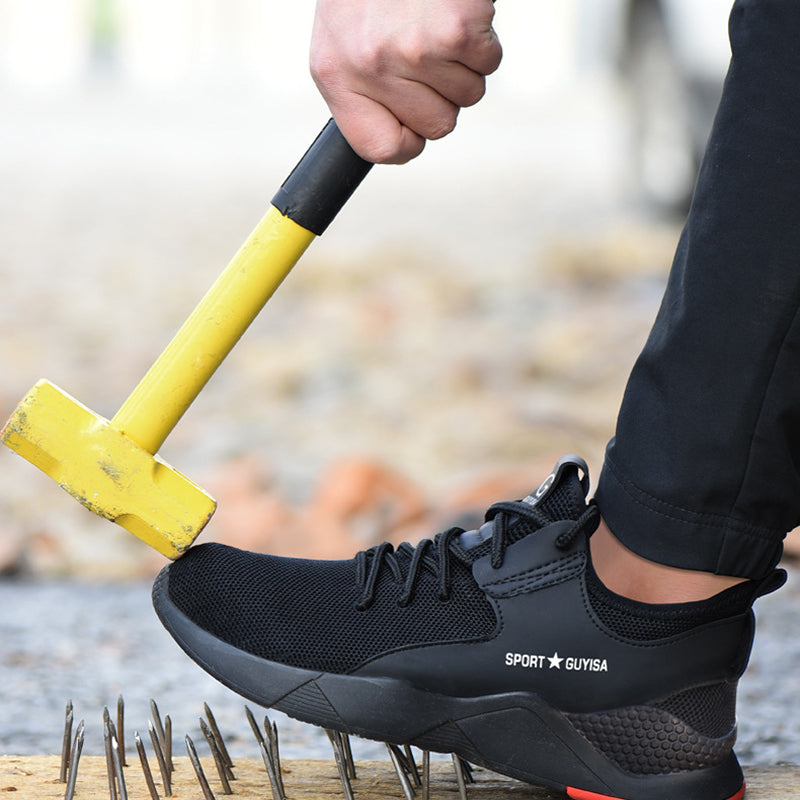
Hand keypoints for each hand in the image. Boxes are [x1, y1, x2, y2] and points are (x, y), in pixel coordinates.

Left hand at [310, 0, 501, 163]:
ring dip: (464, 65)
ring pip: (468, 96)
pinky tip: (456, 12)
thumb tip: (401, 140)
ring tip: (438, 24)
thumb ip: (364, 94)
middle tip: (426, 50)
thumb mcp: (345, 39)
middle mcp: (371, 66)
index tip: (412, 122)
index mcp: (336, 74)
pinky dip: (484, 39)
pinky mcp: (455, 30)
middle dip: (442, 94)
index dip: (407, 140)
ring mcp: (414, 50)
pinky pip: (490, 64)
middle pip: (436, 127)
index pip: (379, 149)